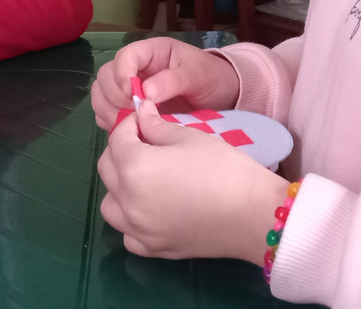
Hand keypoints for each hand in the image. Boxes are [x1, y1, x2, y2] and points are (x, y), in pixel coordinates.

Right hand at [91, 37, 238, 128]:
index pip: (125, 56)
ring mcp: (128, 88)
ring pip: (101, 94)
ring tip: (129, 124)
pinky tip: (127, 130)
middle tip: (134, 113)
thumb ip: (173, 80)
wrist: (219, 96)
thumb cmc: (210, 77)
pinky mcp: (128, 108)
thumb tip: (146, 93)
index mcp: (151, 52)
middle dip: (114, 95)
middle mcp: (135, 68)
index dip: (122, 73)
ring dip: (108, 109)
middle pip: (106, 75)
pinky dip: (110, 122)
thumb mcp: (197, 75)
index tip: (131, 93)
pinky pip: (106, 112)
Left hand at [97, 98, 286, 261]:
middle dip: (121, 150)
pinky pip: (127, 234)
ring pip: (110, 205)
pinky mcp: (153, 249)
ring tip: (144, 176)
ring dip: (119, 186)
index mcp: (135, 167)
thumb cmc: (223, 168)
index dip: (130, 123)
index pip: (117, 139)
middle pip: (107, 169)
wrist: (253, 214)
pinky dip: (131, 220)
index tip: (144, 118)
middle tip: (145, 142)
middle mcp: (128, 201)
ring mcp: (138, 229)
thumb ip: (157, 126)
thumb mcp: (189, 137)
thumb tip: (141, 112)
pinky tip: (150, 209)